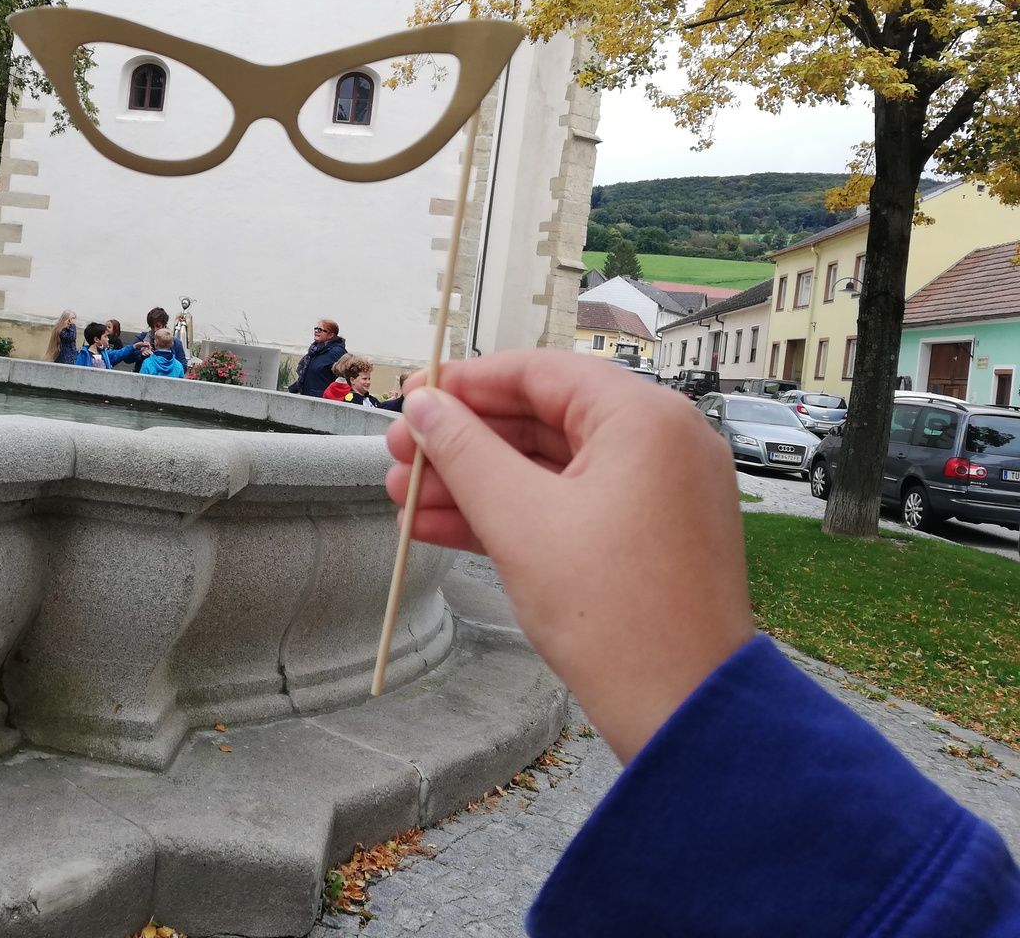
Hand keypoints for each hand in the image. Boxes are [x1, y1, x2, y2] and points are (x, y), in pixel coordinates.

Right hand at [386, 351, 754, 763]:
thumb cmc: (613, 614)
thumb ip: (464, 452)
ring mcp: (658, 491)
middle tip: (400, 454)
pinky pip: (570, 504)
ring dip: (475, 481)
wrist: (683, 711)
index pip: (540, 372)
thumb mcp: (519, 520)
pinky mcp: (648, 536)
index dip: (466, 383)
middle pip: (542, 418)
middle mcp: (661, 442)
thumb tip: (424, 405)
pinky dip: (512, 513)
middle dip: (462, 441)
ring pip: (549, 466)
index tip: (412, 395)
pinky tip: (441, 527)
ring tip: (404, 499)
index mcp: (644, 419)